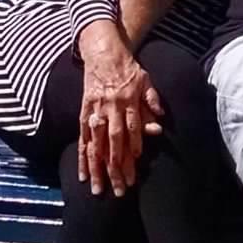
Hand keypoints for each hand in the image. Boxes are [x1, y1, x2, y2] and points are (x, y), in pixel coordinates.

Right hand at [77, 24, 163, 195]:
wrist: (103, 52)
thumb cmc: (129, 69)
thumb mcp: (146, 80)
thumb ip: (152, 101)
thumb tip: (159, 121)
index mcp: (128, 100)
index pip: (133, 129)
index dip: (134, 147)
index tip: (136, 165)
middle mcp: (111, 108)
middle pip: (114, 142)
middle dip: (117, 167)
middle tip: (120, 189)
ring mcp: (95, 111)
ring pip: (96, 145)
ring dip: (97, 169)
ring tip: (99, 189)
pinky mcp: (83, 113)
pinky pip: (83, 138)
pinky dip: (83, 157)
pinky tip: (84, 174)